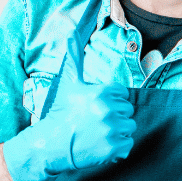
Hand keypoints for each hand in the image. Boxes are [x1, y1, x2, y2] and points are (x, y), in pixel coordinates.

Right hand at [2, 63, 134, 180]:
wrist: (51, 144)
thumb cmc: (61, 112)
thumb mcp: (68, 83)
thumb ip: (74, 58)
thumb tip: (69, 32)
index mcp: (101, 92)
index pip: (122, 93)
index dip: (110, 100)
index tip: (95, 107)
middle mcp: (108, 110)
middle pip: (128, 110)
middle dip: (114, 115)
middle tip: (94, 121)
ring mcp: (112, 130)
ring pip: (129, 127)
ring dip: (117, 131)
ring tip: (98, 132)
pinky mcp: (114, 148)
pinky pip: (128, 144)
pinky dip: (117, 147)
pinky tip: (100, 144)